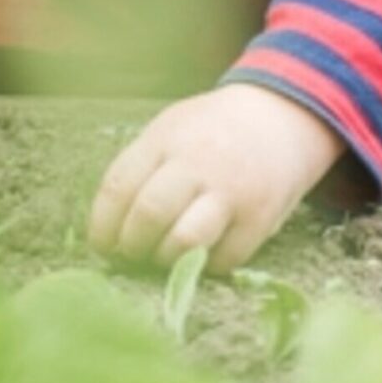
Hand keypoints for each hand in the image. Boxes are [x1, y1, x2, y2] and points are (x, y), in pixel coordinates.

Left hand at [88, 82, 344, 270]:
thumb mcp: (169, 130)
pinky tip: (199, 254)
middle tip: (131, 252)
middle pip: (149, 214)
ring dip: (164, 259)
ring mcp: (232, 191)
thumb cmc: (209, 132)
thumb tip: (107, 229)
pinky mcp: (261, 218)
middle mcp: (198, 163)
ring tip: (162, 256)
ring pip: (185, 241)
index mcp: (166, 139)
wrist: (280, 117)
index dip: (102, 225)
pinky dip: (203, 266)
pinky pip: (223, 259)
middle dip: (131, 245)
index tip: (101, 244)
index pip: (119, 187)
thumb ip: (140, 170)